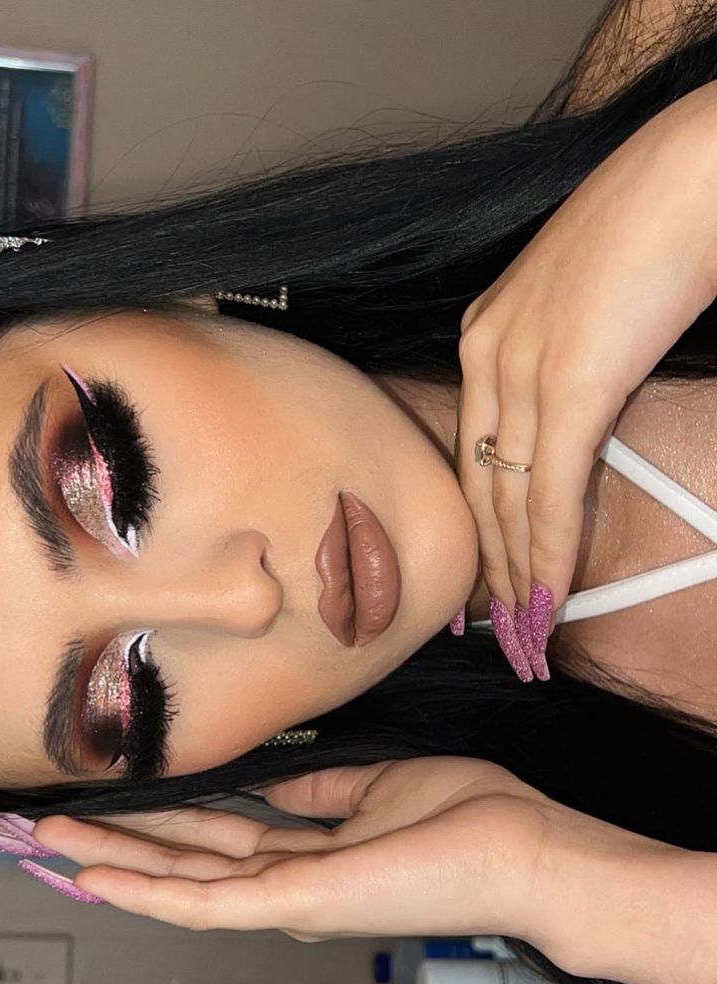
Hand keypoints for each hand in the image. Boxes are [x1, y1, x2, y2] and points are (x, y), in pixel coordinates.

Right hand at [27, 756, 645, 947]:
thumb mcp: (372, 785)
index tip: (114, 798)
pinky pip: (204, 900)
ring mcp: (287, 897)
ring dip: (110, 864)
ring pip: (178, 881)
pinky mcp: (296, 903)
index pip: (212, 836)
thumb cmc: (468, 818)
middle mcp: (287, 878)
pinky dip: (145, 891)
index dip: (158, 819)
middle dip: (114, 844)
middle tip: (50, 829)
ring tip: (50, 846)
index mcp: (306, 849)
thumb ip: (314, 789)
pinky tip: (99, 880)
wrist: (524, 851)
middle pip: (181, 860)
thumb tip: (268, 778)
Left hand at [455, 82, 716, 678]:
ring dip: (517, 573)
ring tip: (524, 633)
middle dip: (492, 566)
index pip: (473, 454)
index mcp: (486, 336)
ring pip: (507, 498)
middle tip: (499, 630)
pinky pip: (550, 490)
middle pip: (480, 486)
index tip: (489, 577)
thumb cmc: (658, 225)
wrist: (697, 166)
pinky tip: (548, 597)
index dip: (483, 524)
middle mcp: (486, 355)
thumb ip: (570, 365)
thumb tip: (577, 423)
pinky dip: (549, 550)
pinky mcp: (569, 384)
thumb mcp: (591, 307)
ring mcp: (521, 369)